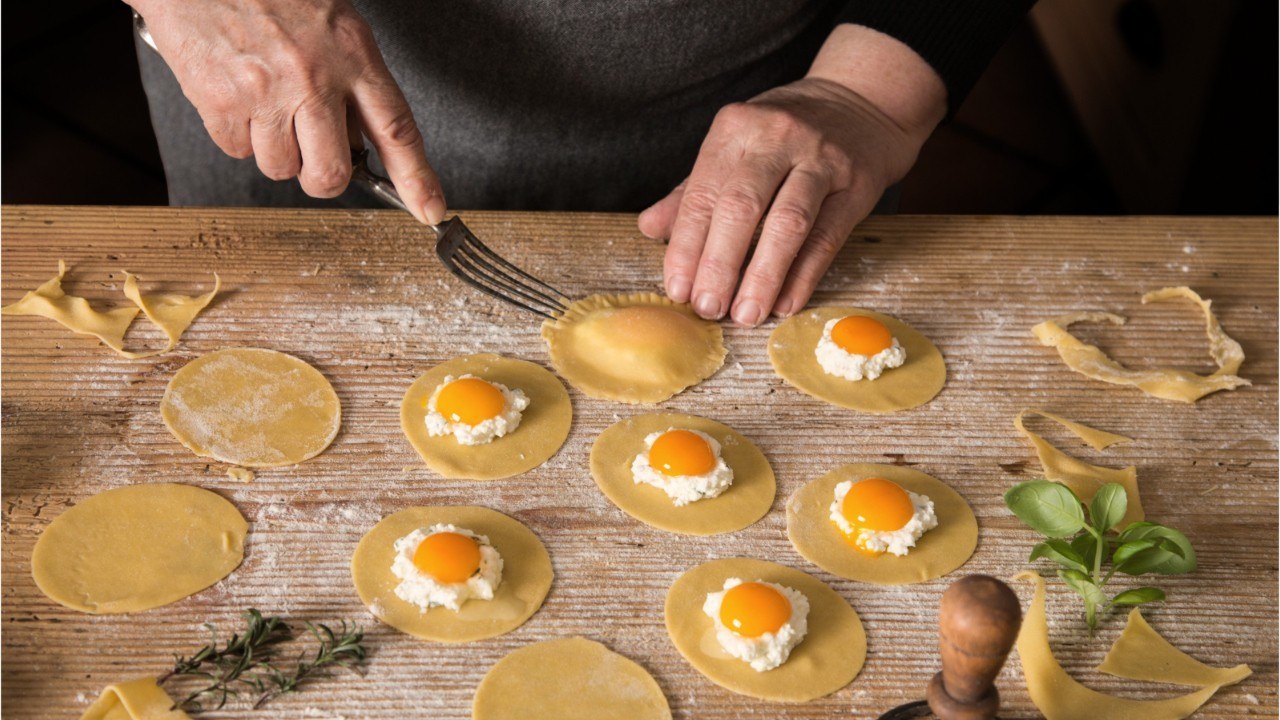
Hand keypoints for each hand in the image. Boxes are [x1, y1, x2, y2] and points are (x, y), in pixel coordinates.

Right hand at [131, 0, 445, 223]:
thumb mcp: (332, 22)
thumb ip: (352, 79)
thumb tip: (359, 138)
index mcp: (351, 53)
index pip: (397, 129)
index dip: (417, 179)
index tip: (430, 210)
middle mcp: (312, 77)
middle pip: (331, 173)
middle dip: (323, 177)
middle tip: (314, 156)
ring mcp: (264, 92)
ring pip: (280, 168)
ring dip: (275, 150)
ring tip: (265, 104)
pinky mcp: (219, 100)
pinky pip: (237, 151)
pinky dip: (236, 134)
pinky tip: (236, 95)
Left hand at [638, 25, 945, 325]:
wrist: (860, 102)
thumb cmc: (783, 136)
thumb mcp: (734, 147)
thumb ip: (693, 190)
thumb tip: (649, 228)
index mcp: (735, 129)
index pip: (703, 194)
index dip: (686, 247)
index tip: (678, 289)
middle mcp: (777, 138)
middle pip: (741, 208)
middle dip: (720, 264)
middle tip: (708, 308)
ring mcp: (821, 159)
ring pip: (788, 223)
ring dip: (764, 276)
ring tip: (746, 314)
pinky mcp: (856, 185)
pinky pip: (827, 237)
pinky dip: (804, 275)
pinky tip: (785, 304)